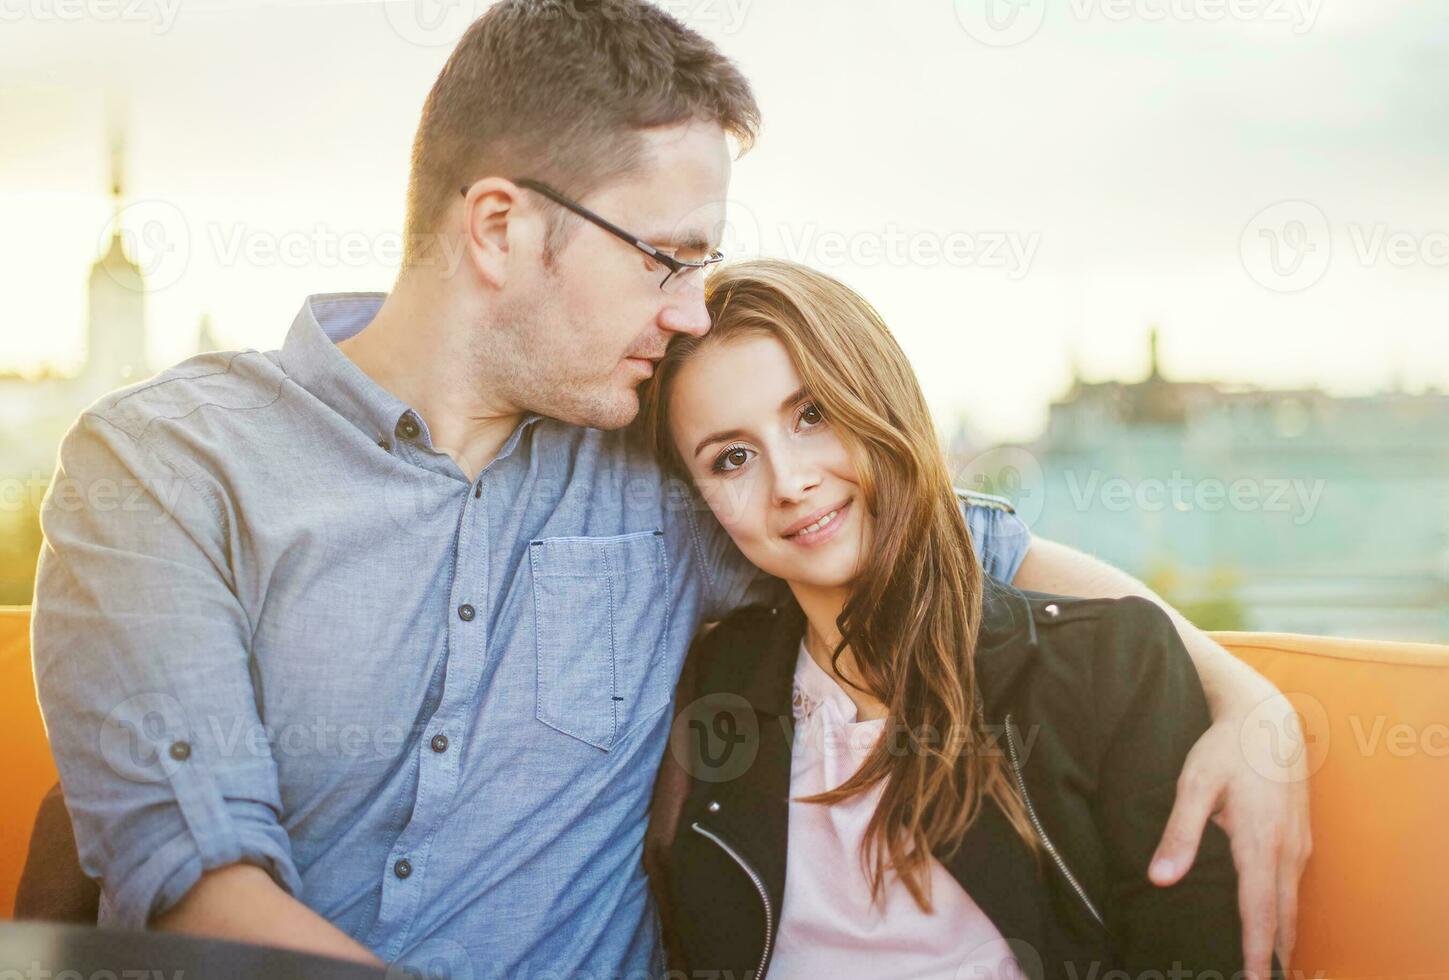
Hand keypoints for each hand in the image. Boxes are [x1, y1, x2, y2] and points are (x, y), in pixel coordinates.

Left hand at [1148, 681, 1311, 979]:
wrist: (1268, 718)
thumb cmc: (1227, 750)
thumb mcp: (1195, 784)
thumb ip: (1179, 832)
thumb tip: (1160, 878)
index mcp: (1261, 844)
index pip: (1259, 912)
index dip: (1255, 952)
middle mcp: (1287, 851)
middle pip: (1283, 917)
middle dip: (1273, 955)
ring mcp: (1299, 845)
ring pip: (1292, 903)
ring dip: (1282, 936)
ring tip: (1266, 966)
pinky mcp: (1300, 837)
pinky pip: (1294, 886)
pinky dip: (1286, 912)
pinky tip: (1273, 923)